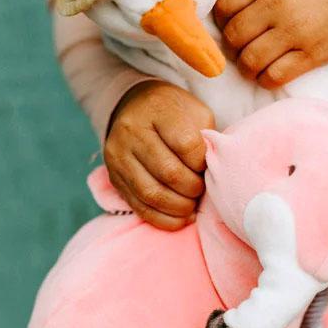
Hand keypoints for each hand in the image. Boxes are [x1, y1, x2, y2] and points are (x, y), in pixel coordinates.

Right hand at [104, 81, 212, 230]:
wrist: (135, 108)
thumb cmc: (176, 114)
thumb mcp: (197, 113)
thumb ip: (206, 139)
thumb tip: (213, 174)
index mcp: (158, 109)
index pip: (187, 145)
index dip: (202, 163)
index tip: (206, 166)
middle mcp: (132, 131)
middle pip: (169, 172)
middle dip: (193, 189)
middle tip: (202, 189)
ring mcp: (118, 155)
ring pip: (152, 194)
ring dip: (179, 207)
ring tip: (192, 205)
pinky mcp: (114, 177)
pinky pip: (139, 206)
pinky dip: (163, 219)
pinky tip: (180, 217)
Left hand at [214, 0, 327, 88]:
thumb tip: (225, 16)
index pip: (223, 5)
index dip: (221, 20)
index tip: (230, 25)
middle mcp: (275, 6)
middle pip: (234, 37)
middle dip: (233, 48)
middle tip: (242, 49)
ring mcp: (294, 32)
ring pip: (250, 60)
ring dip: (247, 68)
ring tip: (253, 65)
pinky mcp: (311, 54)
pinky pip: (274, 76)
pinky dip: (265, 80)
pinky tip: (268, 75)